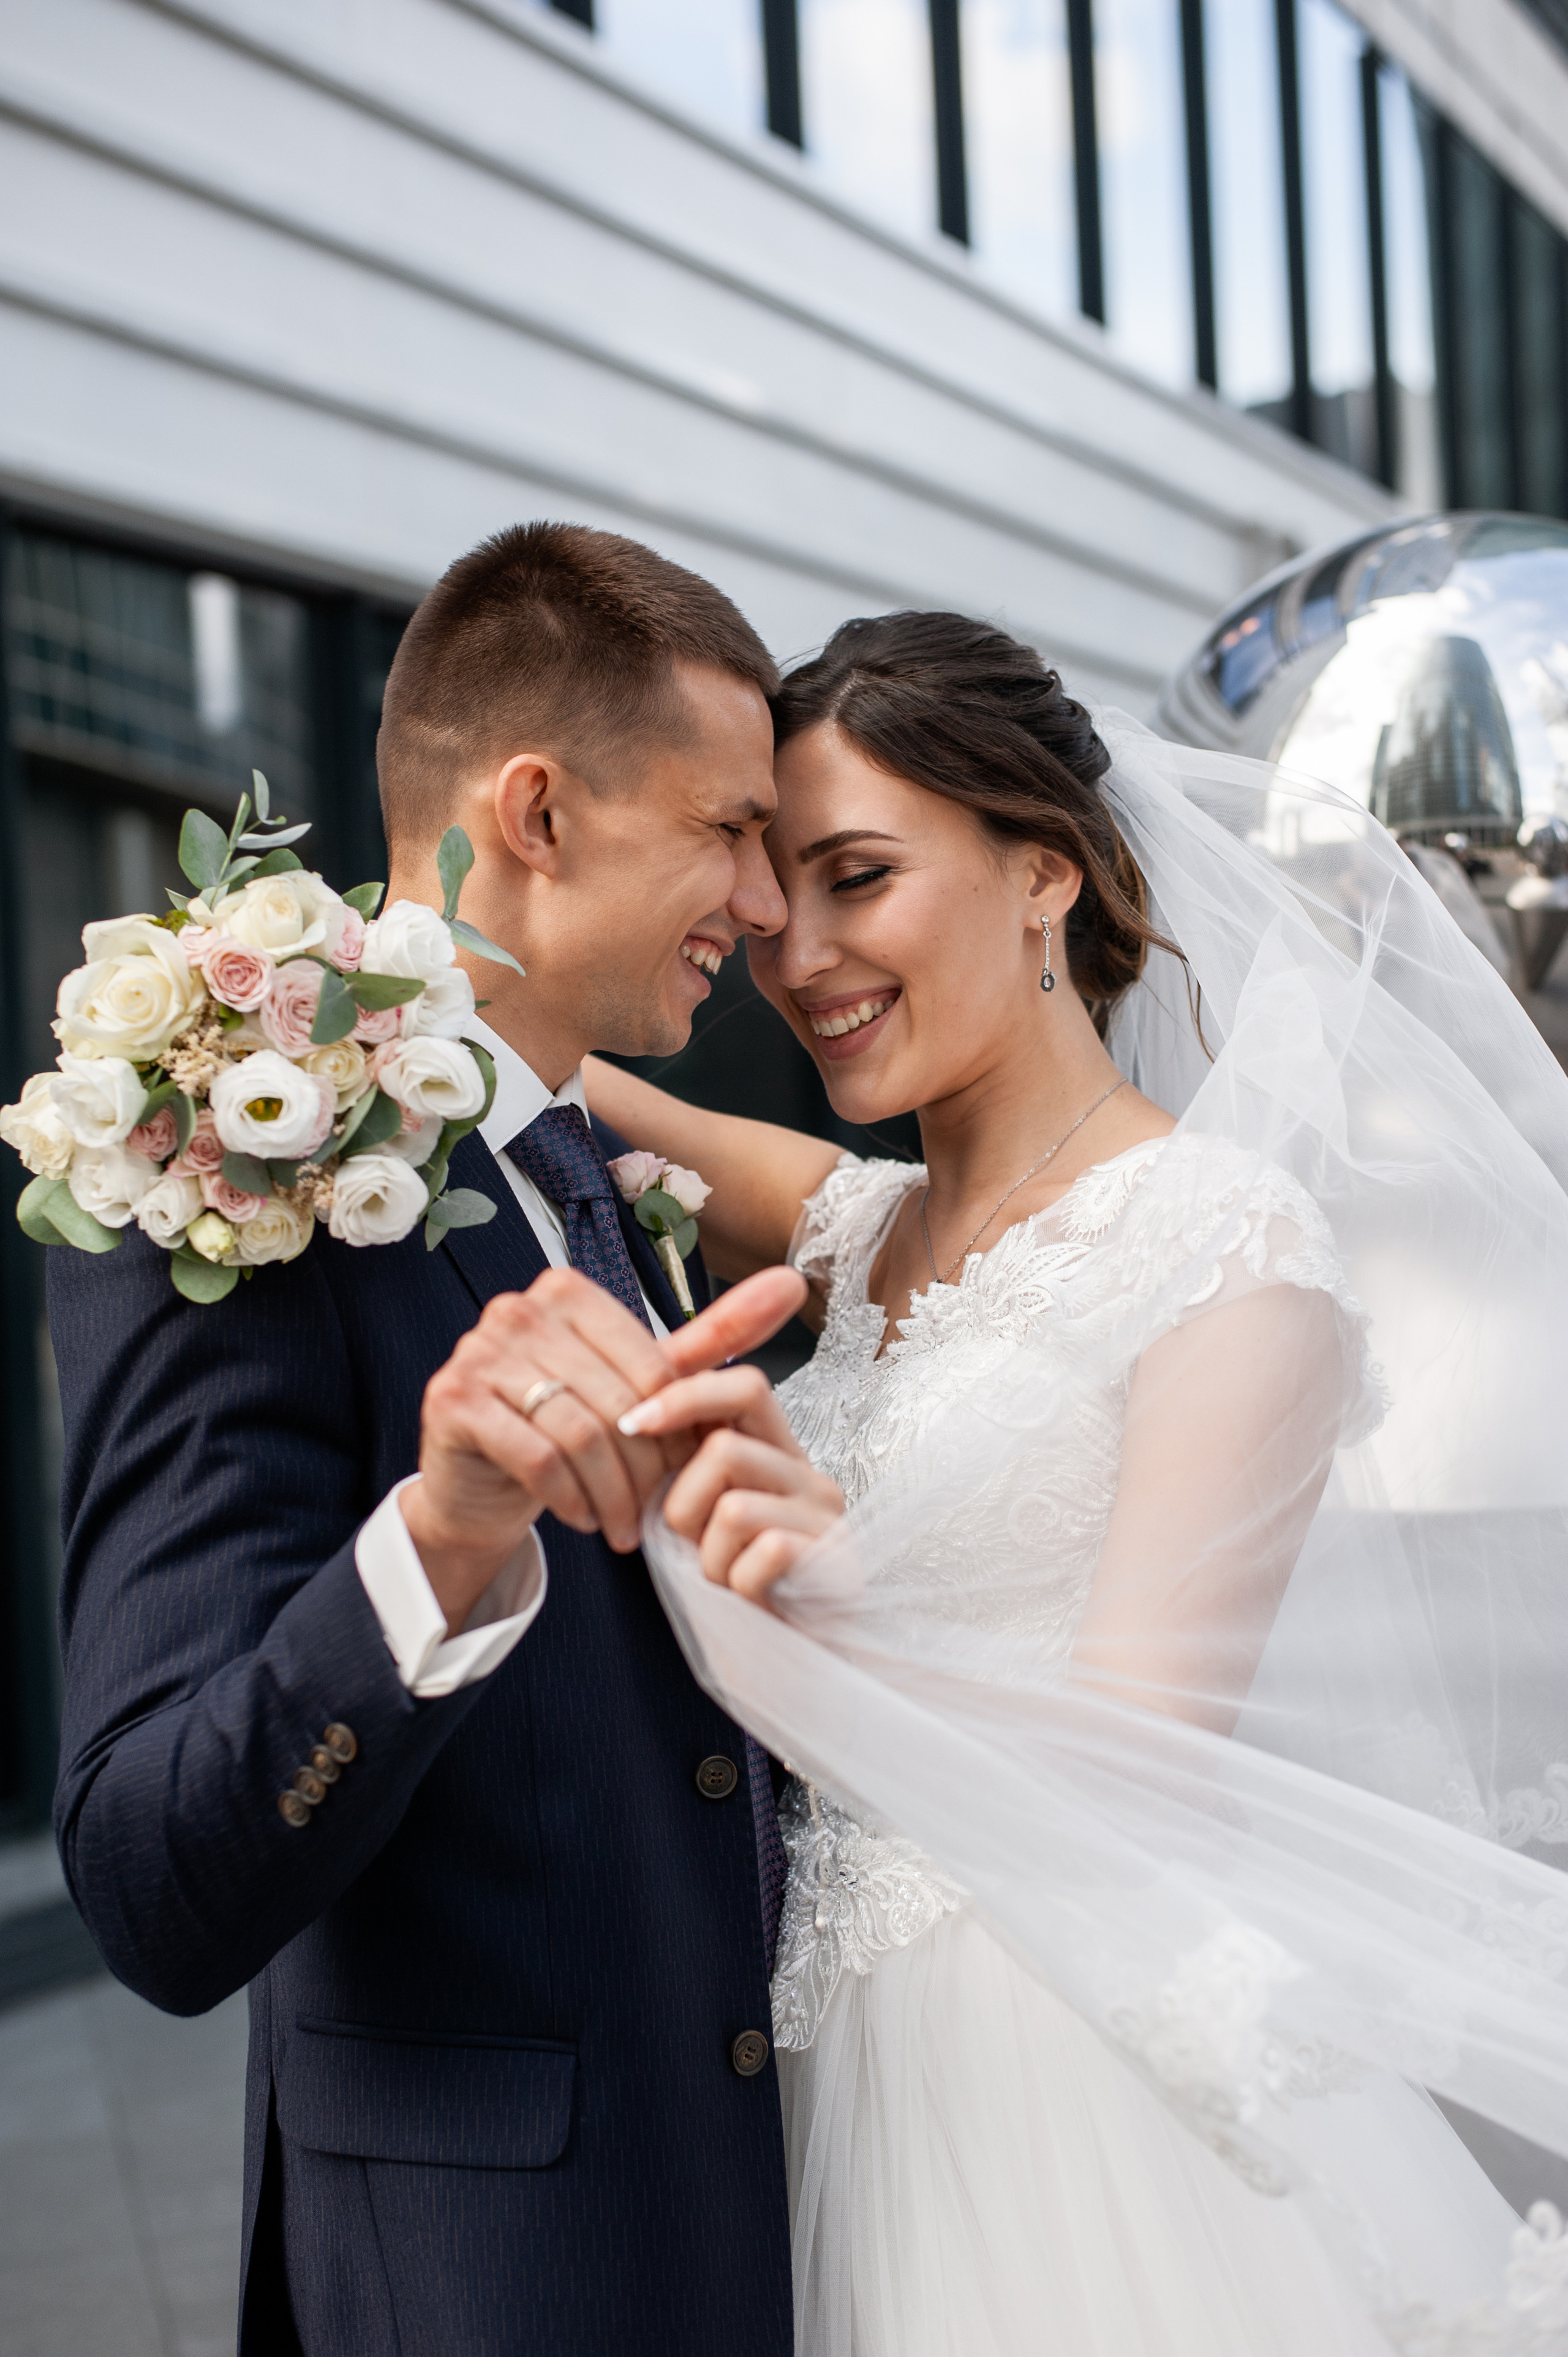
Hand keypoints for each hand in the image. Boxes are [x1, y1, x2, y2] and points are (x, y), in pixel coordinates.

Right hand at [402, 1265, 806, 1631]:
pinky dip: (571, 1498)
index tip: (680, 1466)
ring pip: (581, 1433)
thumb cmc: (568, 1427)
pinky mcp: (453, 1403)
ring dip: (613, 1493)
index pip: (650, 1364)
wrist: (479, 1487)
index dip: (675, 1424)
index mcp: (565, 1291)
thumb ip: (713, 1337)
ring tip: (624, 1526)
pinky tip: (583, 1518)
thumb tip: (793, 1281)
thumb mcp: (642, 1385)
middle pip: (617, 1401)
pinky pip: (538, 1458)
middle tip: (654, 1509)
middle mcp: (516, 1309)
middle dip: (646, 1467)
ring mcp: (477, 1352)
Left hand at [622, 1363, 845, 1602]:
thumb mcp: (708, 1517)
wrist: (799, 1658)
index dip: (686, 1395)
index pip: (746, 1385)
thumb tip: (633, 1420)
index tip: (633, 1423)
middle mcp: (809, 1473)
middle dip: (685, 1504)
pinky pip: (763, 1553)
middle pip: (724, 1449)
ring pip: (734, 1509)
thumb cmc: (744, 1582)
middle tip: (695, 1544)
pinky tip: (753, 1595)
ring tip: (728, 1575)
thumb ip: (691, 1469)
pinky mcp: (836, 1557)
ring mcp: (826, 1514)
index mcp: (778, 1452)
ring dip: (711, 1556)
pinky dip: (741, 1583)